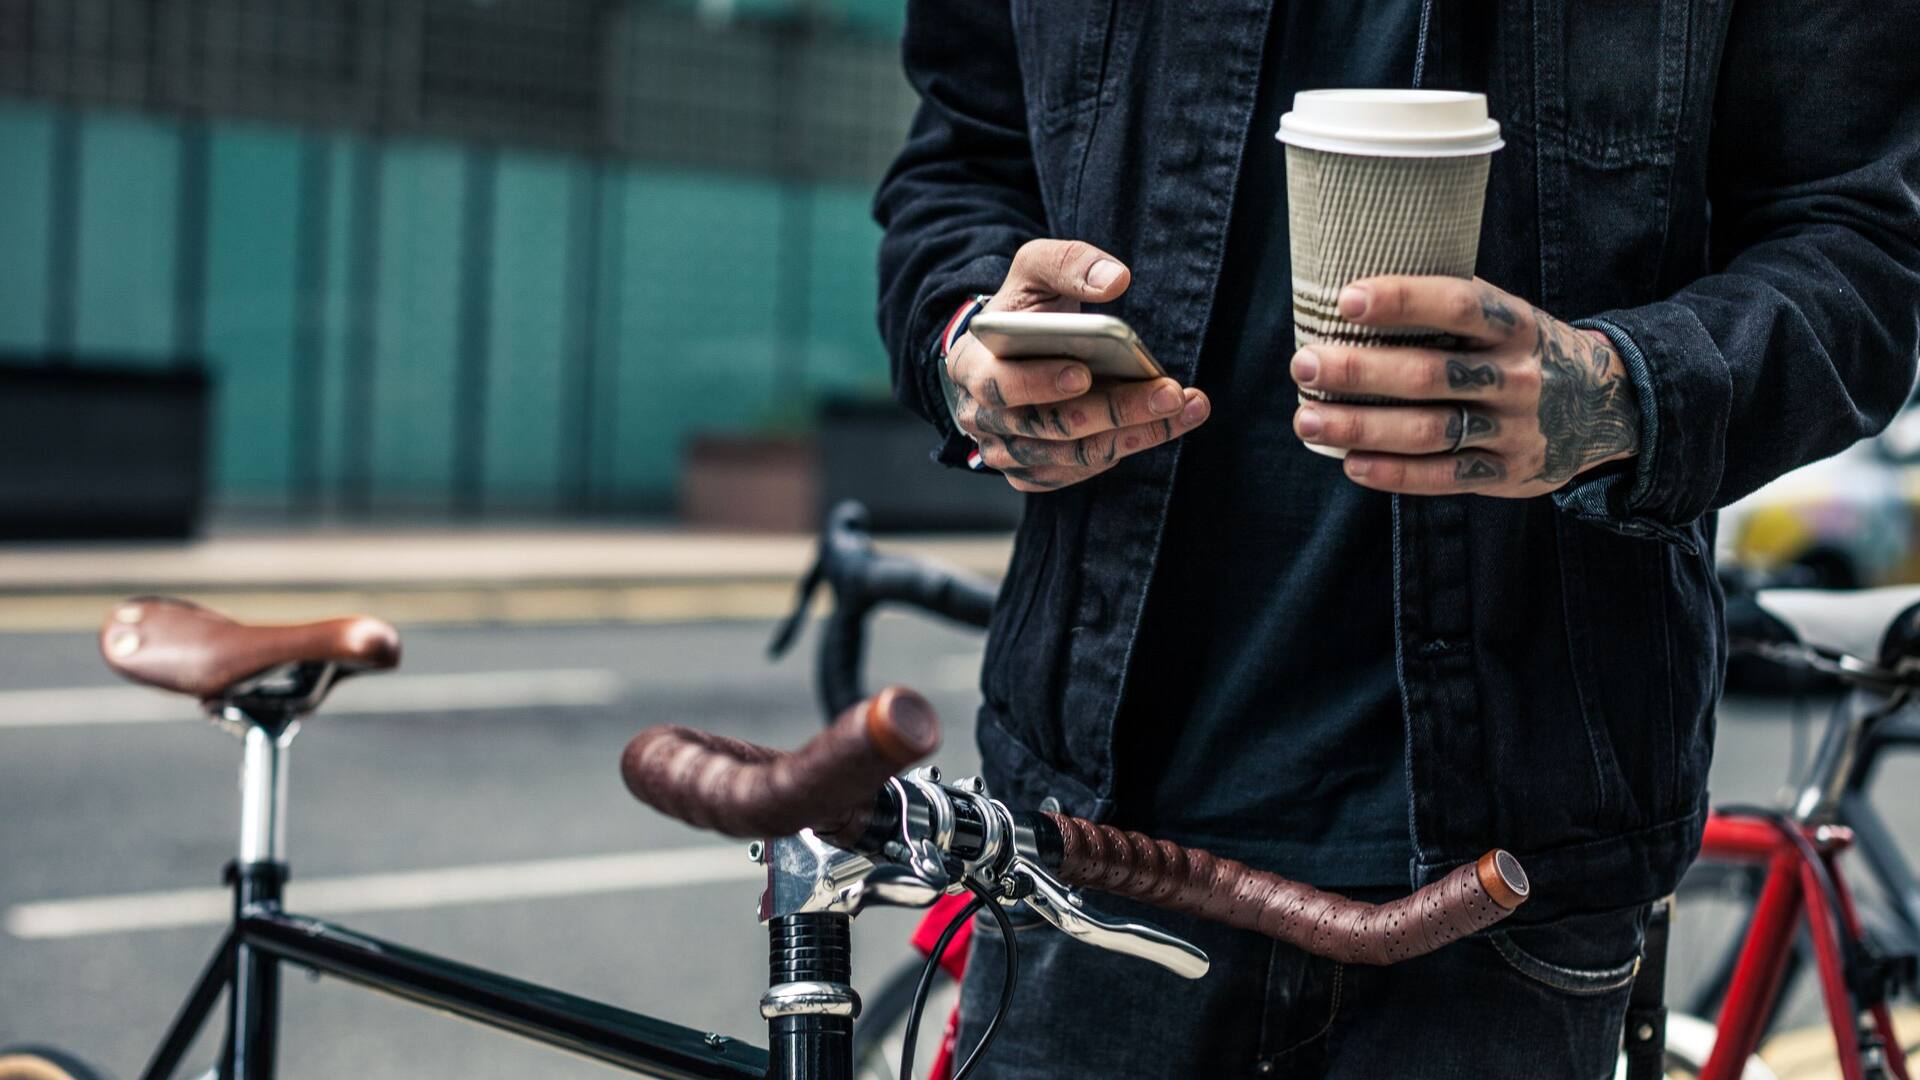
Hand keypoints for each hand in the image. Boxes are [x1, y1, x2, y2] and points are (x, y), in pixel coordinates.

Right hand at [942, 239, 1210, 491]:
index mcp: (971, 366)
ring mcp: (1006, 452)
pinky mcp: (1034, 472)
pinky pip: (1082, 470)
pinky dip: (1129, 447)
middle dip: (1113, 410)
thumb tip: (1115, 280)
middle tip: (1169, 392)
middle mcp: (982, 419)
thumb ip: (1068, 262)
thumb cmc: (1027, 308)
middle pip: (1049, 426)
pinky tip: (1167, 423)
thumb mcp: (1036, 270)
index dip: (1039, 384)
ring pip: (1074, 455)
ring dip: (1136, 433)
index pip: (999, 386)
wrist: (1016, 350)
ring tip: (1186, 406)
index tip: (1084, 373)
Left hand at [1290, 276, 1639, 497]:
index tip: (1345, 300)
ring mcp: (1515, 430)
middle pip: (1429, 375)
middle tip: (1302, 365)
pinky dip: (1393, 473)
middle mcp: (1519, 376)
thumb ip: (1450, 311)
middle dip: (1359, 371)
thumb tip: (1352, 295)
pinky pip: (1443, 477)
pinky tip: (1350, 462)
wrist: (1605, 407)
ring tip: (1306, 420)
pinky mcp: (1507, 474)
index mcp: (1516, 325)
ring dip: (1360, 427)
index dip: (1403, 301)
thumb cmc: (1520, 352)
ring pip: (1429, 431)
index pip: (1459, 305)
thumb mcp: (1506, 318)